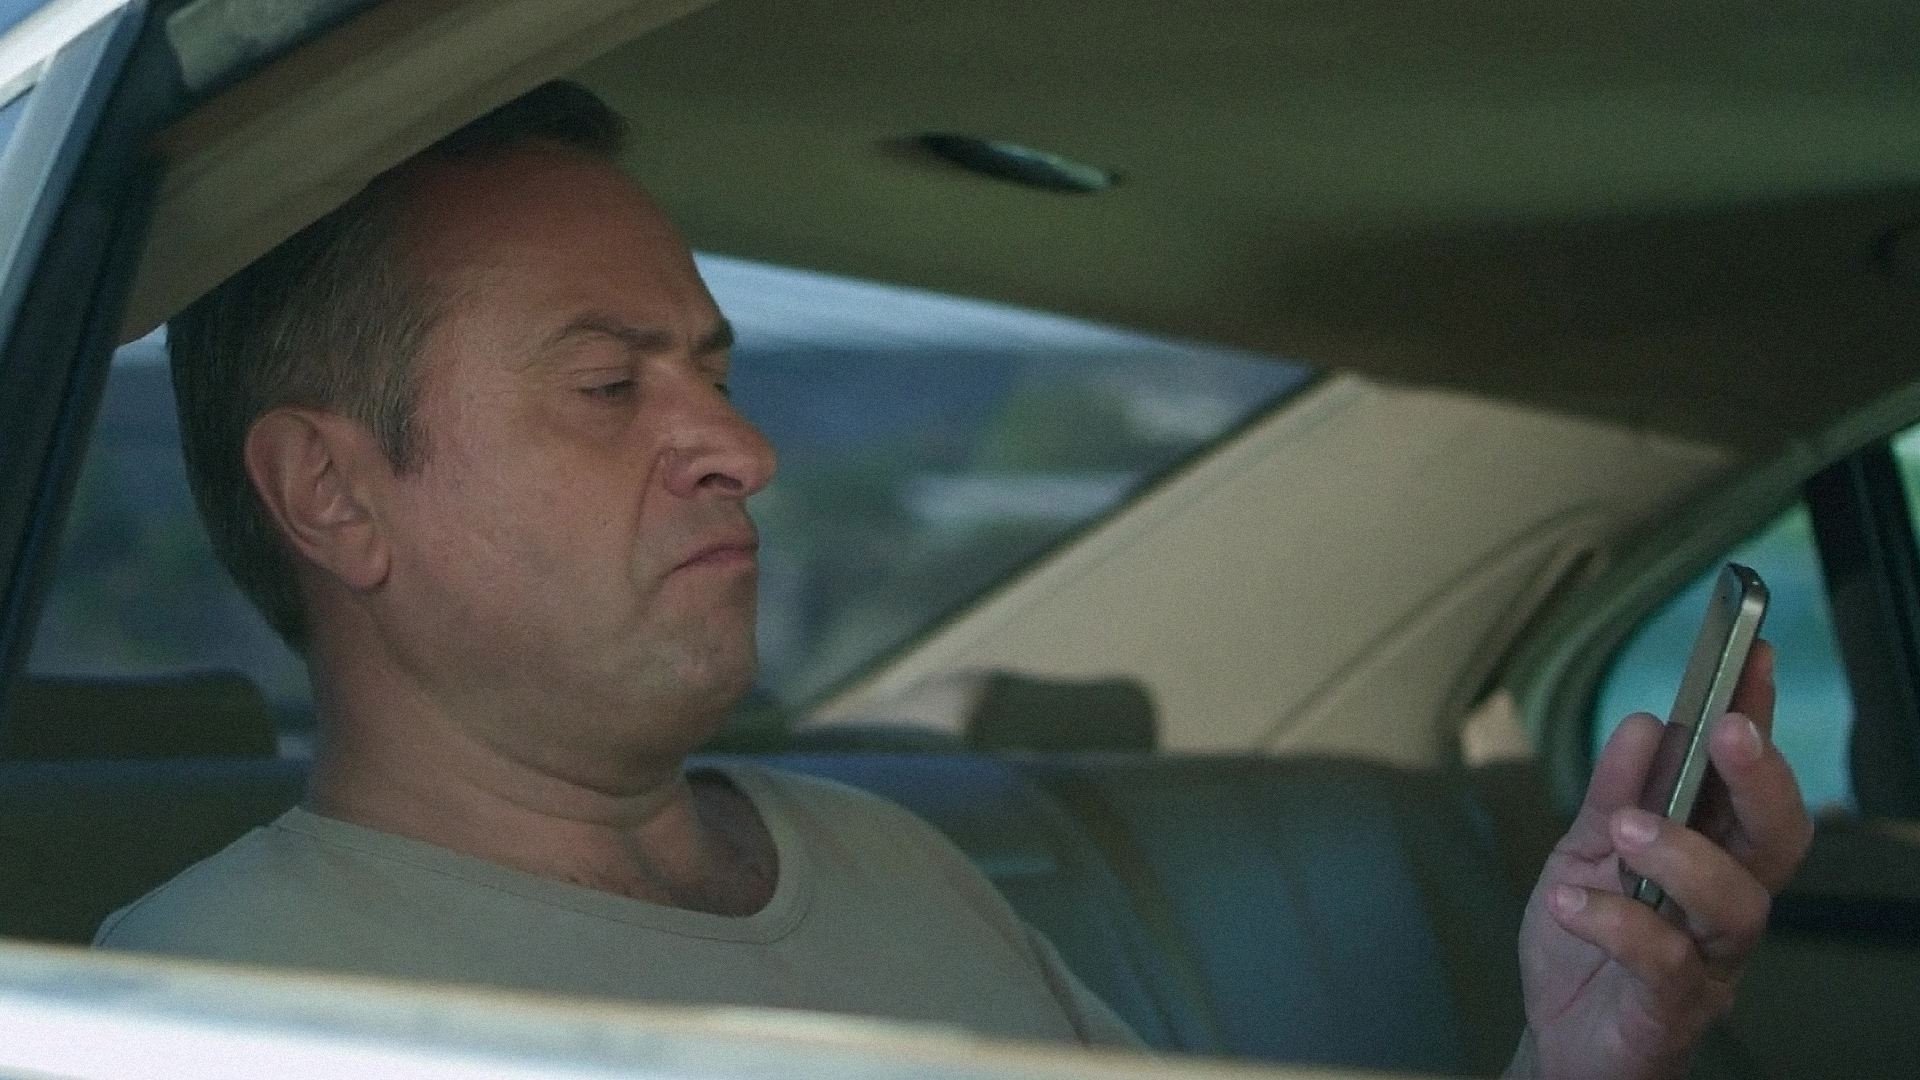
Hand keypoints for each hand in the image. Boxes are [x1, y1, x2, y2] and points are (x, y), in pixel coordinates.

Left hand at [1511, 640, 1812, 1079]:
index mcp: (1710, 857)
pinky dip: (1617, 923)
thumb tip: (1645, 724)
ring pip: (1737, 904)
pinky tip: (1574, 900)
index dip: (1756, 718)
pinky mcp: (1672, 1009)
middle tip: (1723, 732)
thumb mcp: (1582, 854)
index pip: (1748, 782)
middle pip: (1779, 840)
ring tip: (1627, 829)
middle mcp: (1724, 906)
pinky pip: (1664, 964)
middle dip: (1760, 779)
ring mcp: (1707, 961)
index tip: (1750, 656)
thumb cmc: (1584, 947)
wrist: (1556, 1039)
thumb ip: (1612, 795)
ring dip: (1682, 852)